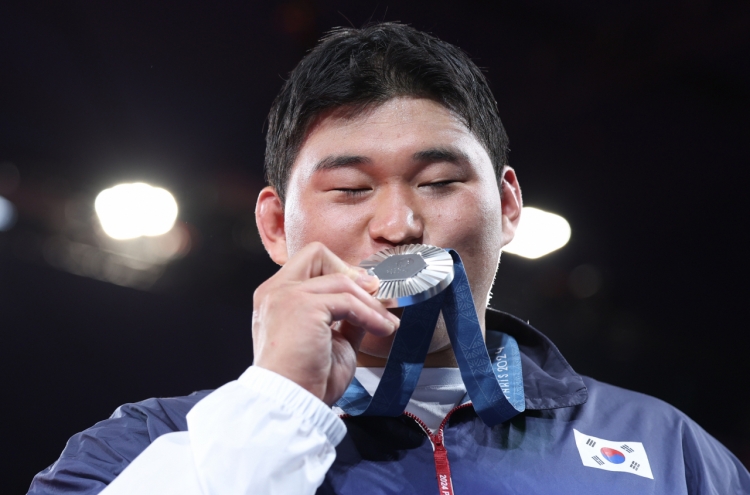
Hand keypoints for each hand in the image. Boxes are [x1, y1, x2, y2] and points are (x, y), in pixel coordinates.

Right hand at [252, 242, 399, 404]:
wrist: (290, 403)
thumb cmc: (306, 380)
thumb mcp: (330, 340)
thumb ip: (344, 317)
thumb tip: (371, 303)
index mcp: (275, 298)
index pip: (308, 263)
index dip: (338, 271)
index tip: (362, 292)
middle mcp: (276, 291)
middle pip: (316, 253)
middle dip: (350, 271)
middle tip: (373, 295)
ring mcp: (287, 296)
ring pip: (342, 281)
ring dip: (371, 303)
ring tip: (385, 323)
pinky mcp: (303, 306)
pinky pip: (349, 300)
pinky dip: (371, 314)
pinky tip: (382, 329)